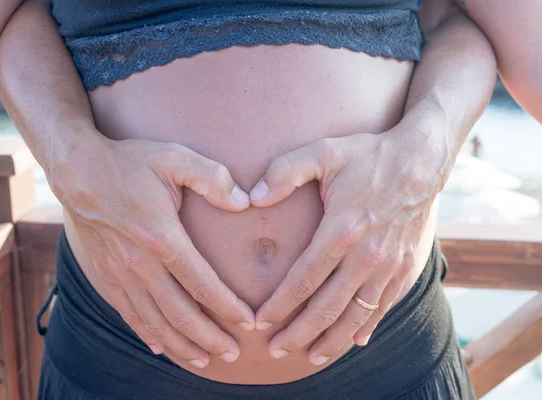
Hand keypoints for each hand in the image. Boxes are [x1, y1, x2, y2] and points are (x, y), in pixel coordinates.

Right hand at [50, 128, 254, 368]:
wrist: (77, 170)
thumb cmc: (129, 162)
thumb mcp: (174, 157)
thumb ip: (213, 178)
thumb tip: (243, 202)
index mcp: (161, 237)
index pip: (202, 283)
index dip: (227, 307)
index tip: (248, 322)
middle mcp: (139, 264)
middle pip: (180, 313)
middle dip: (209, 338)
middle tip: (233, 354)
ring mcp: (119, 274)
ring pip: (154, 322)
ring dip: (181, 345)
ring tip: (204, 360)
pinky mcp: (104, 276)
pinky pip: (128, 314)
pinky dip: (146, 334)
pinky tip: (160, 347)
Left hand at [249, 126, 448, 365]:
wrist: (422, 161)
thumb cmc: (369, 155)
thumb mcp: (324, 151)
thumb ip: (285, 172)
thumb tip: (254, 198)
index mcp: (342, 230)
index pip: (304, 279)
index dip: (280, 305)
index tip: (259, 322)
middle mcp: (367, 256)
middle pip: (327, 308)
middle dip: (298, 333)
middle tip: (275, 350)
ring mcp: (390, 267)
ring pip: (356, 317)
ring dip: (332, 341)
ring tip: (310, 357)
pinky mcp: (407, 270)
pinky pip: (384, 308)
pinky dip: (366, 328)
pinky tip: (353, 342)